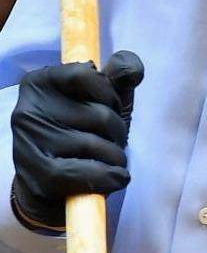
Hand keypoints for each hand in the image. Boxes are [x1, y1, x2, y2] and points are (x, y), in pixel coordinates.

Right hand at [12, 52, 144, 230]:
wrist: (52, 181)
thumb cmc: (81, 130)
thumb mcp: (102, 97)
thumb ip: (119, 77)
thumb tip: (132, 70)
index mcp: (40, 83)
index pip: (84, 75)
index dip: (109, 93)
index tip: (110, 106)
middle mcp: (28, 111)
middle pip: (99, 114)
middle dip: (117, 130)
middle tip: (111, 139)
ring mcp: (30, 145)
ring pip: (95, 145)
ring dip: (115, 156)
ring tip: (108, 159)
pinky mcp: (38, 176)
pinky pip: (85, 174)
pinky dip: (110, 177)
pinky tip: (116, 177)